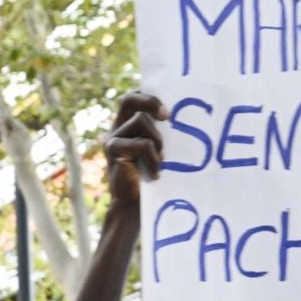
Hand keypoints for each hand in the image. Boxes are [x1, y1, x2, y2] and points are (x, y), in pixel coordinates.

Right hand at [102, 91, 168, 210]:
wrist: (134, 206)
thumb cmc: (153, 175)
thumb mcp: (160, 148)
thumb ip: (163, 131)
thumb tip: (187, 114)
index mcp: (129, 122)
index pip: (136, 96)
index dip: (151, 95)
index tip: (170, 108)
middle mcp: (118, 126)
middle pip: (129, 99)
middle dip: (150, 102)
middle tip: (167, 116)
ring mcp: (113, 138)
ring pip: (140, 121)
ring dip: (157, 140)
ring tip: (162, 160)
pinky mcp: (113, 151)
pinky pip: (140, 143)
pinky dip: (153, 157)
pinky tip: (156, 173)